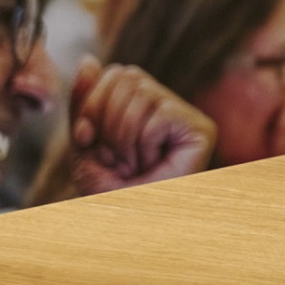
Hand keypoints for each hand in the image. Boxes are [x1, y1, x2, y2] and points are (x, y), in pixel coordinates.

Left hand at [65, 63, 212, 191]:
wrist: (130, 225)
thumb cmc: (110, 190)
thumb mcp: (83, 145)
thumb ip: (83, 104)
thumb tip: (88, 60)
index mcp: (137, 103)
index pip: (112, 73)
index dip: (93, 105)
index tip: (92, 143)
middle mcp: (164, 102)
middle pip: (124, 78)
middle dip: (107, 122)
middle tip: (117, 157)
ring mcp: (184, 115)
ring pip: (141, 94)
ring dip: (124, 137)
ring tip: (134, 163)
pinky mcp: (201, 128)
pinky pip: (161, 113)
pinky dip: (146, 142)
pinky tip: (153, 161)